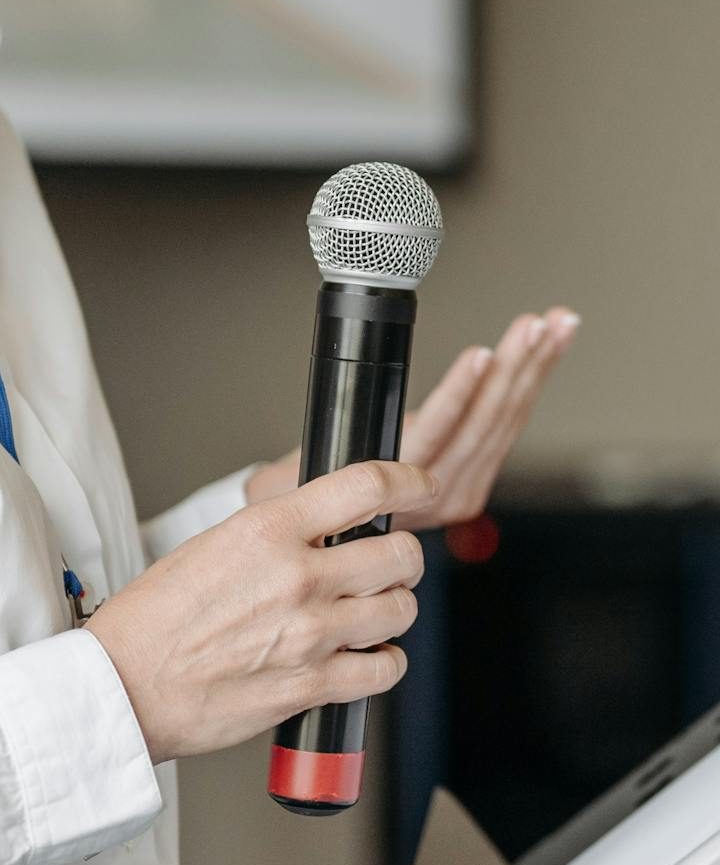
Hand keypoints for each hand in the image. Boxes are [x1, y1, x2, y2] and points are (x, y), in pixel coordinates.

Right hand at [86, 460, 435, 764]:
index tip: (419, 485)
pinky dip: (385, 662)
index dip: (408, 481)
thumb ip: (276, 535)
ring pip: (400, 609)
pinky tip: (367, 656)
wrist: (125, 685)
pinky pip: (384, 669)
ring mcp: (310, 635)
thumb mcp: (212, 545)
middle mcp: (298, 577)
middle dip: (402, 555)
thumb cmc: (155, 619)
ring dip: (396, 607)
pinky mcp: (312, 686)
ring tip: (375, 610)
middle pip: (399, 552)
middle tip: (390, 561)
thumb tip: (325, 530)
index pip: (366, 487)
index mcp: (269, 530)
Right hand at [245, 307, 580, 531]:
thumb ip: (348, 458)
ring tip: (555, 326)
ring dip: (534, 368)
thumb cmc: (308, 498)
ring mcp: (464, 486)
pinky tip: (544, 354)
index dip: (463, 392)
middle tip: (537, 324)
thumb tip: (358, 439)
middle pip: (486, 421)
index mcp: (402, 490)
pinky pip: (507, 425)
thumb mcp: (314, 476)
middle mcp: (442, 492)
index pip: (439, 433)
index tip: (482, 354)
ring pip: (506, 420)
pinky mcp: (474, 476)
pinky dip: (528, 384)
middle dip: (517, 366)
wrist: (317, 541)